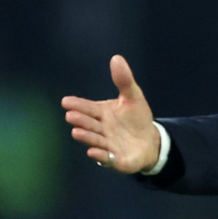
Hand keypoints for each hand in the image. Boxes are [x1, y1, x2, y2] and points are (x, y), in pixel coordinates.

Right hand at [61, 55, 160, 173]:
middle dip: (80, 120)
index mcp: (101, 114)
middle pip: (89, 124)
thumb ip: (124, 80)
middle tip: (71, 115)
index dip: (77, 105)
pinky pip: (107, 159)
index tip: (66, 101)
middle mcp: (100, 130)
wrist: (151, 141)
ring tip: (77, 132)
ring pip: (95, 140)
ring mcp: (107, 145)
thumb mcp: (133, 97)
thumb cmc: (137, 119)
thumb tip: (117, 58)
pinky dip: (100, 156)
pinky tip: (93, 152)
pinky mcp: (117, 160)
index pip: (87, 108)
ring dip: (86, 137)